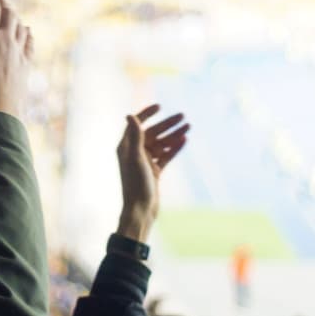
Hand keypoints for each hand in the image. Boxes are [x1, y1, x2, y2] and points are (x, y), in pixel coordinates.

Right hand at [0, 0, 33, 116]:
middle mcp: (5, 40)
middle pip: (9, 13)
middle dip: (5, 2)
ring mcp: (18, 52)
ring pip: (20, 26)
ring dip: (16, 16)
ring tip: (12, 12)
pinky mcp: (26, 64)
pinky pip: (29, 43)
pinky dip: (27, 33)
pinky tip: (27, 31)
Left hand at [116, 104, 189, 242]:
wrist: (141, 209)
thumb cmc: (136, 183)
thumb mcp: (136, 157)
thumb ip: (135, 136)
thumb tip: (130, 115)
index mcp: (126, 147)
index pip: (136, 125)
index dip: (147, 114)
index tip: (160, 106)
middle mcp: (134, 152)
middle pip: (153, 133)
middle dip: (167, 124)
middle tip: (183, 116)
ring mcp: (145, 161)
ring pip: (162, 143)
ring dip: (174, 135)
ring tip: (188, 126)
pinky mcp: (154, 171)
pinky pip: (166, 155)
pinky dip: (175, 148)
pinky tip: (185, 140)